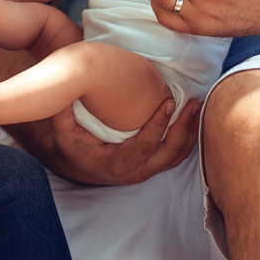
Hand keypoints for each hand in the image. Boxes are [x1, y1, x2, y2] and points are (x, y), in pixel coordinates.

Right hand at [10, 96, 200, 184]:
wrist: (78, 164)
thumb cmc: (72, 144)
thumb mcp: (63, 129)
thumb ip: (62, 109)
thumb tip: (63, 87)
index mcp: (115, 164)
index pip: (144, 147)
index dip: (158, 126)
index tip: (168, 102)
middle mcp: (135, 171)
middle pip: (168, 154)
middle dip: (183, 128)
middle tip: (192, 103)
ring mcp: (146, 171)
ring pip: (176, 157)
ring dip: (190, 132)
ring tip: (197, 106)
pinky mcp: (152, 166)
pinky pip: (176, 156)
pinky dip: (187, 138)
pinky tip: (192, 117)